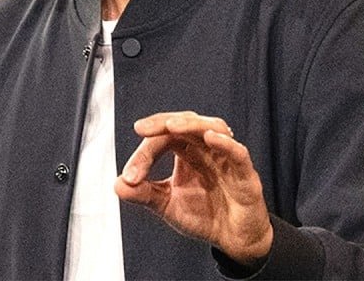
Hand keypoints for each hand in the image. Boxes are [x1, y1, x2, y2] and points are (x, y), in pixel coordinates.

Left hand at [114, 111, 272, 266]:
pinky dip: (225, 144)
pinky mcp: (246, 176)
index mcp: (186, 152)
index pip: (163, 139)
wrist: (233, 240)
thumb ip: (144, 193)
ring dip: (192, 124)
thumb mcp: (167, 205)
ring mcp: (226, 160)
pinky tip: (210, 138)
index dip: (143, 154)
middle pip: (187, 122)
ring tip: (172, 125)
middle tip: (142, 129)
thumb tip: (117, 185)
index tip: (129, 176)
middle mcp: (206, 150)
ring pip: (213, 128)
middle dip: (163, 122)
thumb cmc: (204, 215)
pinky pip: (238, 154)